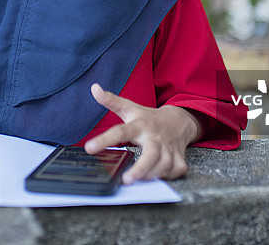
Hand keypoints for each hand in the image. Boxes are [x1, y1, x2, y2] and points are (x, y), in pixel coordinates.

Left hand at [84, 83, 201, 183]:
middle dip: (140, 168)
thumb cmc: (149, 118)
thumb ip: (111, 100)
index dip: (104, 139)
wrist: (179, 121)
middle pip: (151, 154)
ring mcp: (169, 149)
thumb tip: (94, 88)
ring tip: (136, 179)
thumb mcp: (130, 108)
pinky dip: (166, 176)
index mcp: (140, 125)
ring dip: (150, 175)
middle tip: (126, 179)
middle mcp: (155, 137)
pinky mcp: (178, 158)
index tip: (89, 148)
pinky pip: (174, 171)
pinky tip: (156, 175)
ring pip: (163, 166)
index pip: (121, 131)